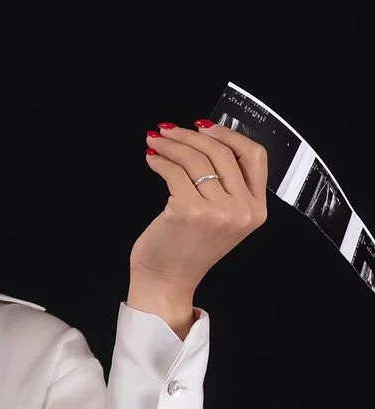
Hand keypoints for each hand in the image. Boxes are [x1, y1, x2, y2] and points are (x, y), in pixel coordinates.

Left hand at [131, 121, 268, 292]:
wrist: (166, 282)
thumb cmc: (186, 250)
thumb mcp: (221, 218)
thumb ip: (226, 186)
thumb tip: (206, 139)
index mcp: (256, 210)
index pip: (254, 156)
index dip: (228, 135)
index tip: (204, 127)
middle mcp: (242, 210)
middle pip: (221, 152)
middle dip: (190, 135)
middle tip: (169, 130)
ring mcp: (218, 211)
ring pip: (196, 159)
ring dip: (172, 145)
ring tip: (156, 142)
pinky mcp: (189, 210)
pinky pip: (175, 172)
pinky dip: (160, 162)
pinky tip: (153, 160)